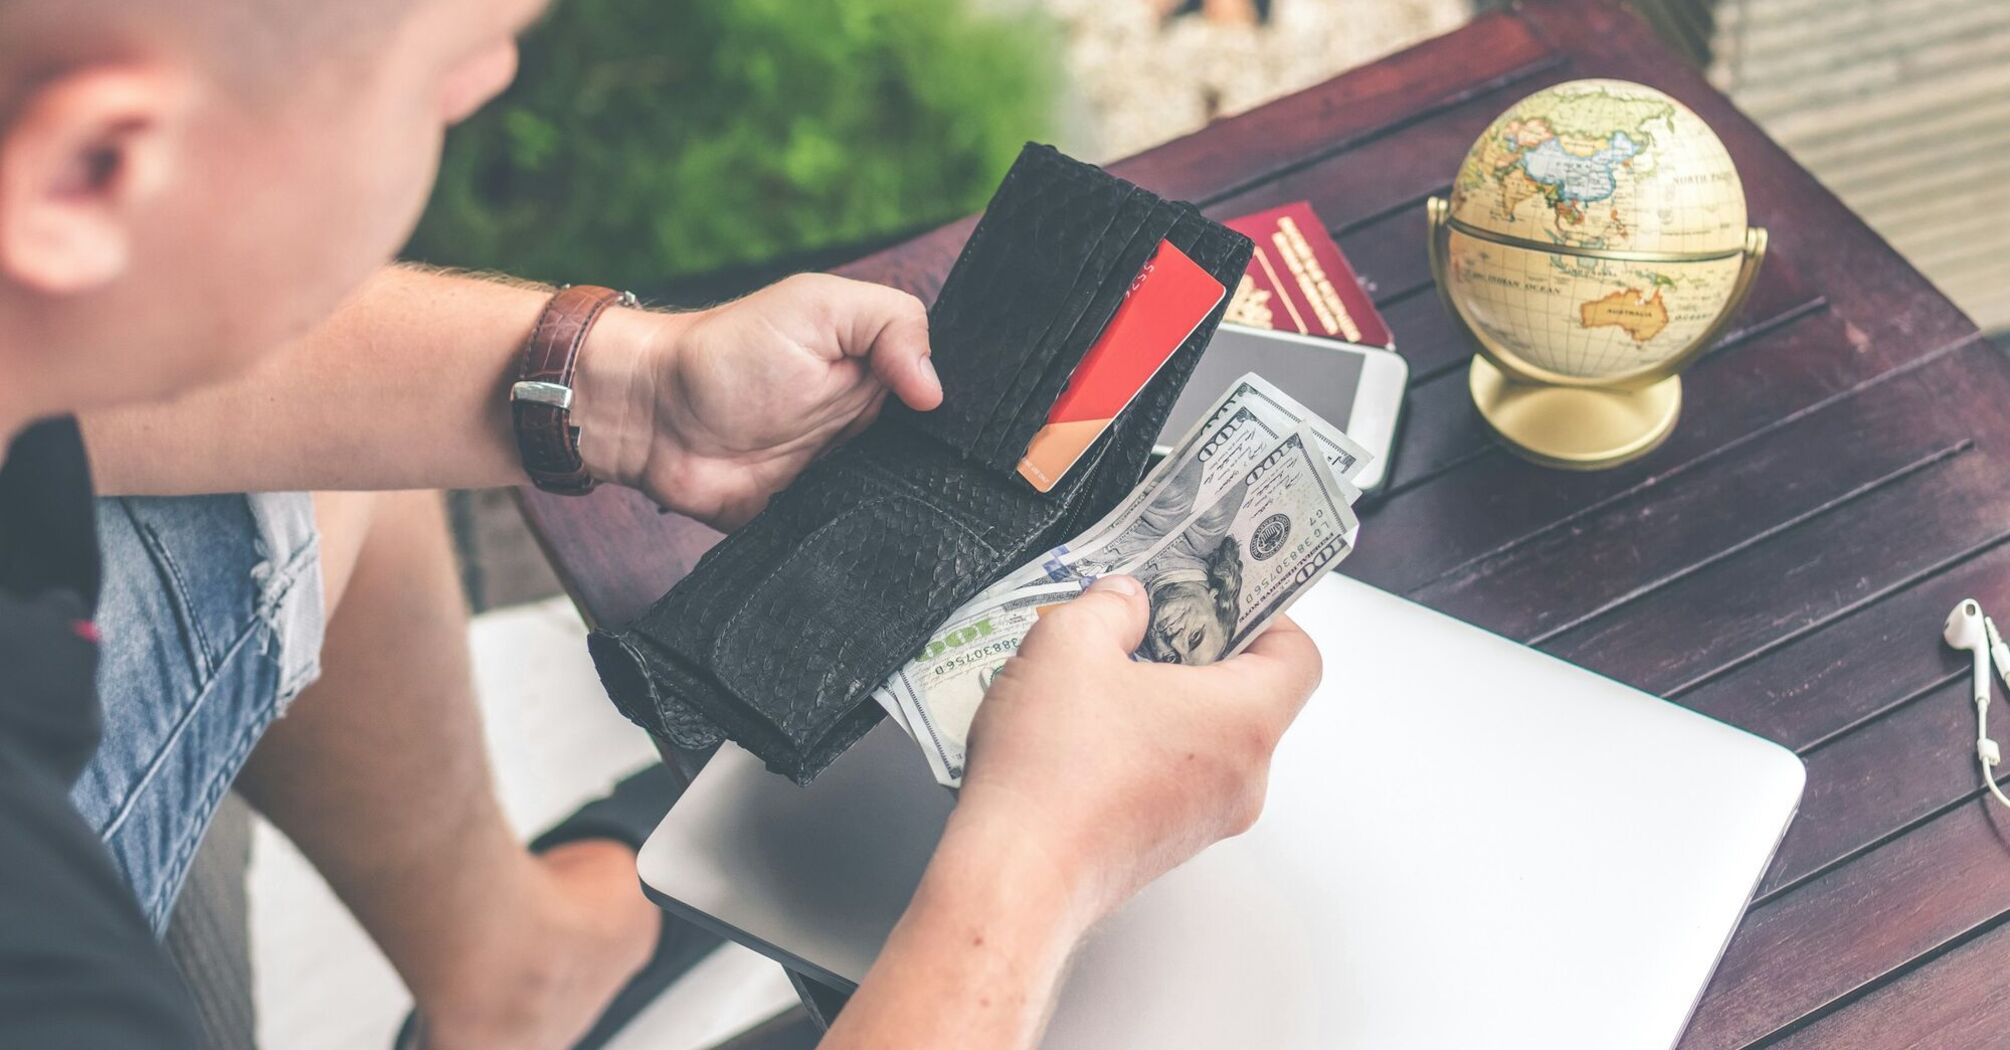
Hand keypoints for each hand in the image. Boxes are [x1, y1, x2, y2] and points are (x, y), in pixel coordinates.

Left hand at [573, 273, 941, 528]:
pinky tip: (883, 538)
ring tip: (925, 509)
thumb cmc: (728, 351)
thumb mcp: (818, 306)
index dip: (963, 412)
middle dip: (947, 468)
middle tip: (951, 474)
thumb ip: (890, 324)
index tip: (976, 430)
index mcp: (880, 371)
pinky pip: (856, 538)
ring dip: (909, 505)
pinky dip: (868, 541)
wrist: (653, 416)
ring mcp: (845, 475)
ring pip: (903, 501)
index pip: (946, 396)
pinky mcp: (816, 520)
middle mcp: (871, 426)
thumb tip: (936, 391)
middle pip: (933, 456)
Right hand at [952, 575, 1321, 925]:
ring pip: (1206, 740)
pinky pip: (1173, 777)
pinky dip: (1141, 745)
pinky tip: (1081, 730)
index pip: (1298, 656)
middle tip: (1149, 623)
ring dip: (1163, 701)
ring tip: (1100, 676)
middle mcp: (1239, 778)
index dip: (1266, 614)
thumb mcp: (1069, 642)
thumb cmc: (1052, 775)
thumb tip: (1124, 600)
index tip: (1225, 594)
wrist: (1013, 877)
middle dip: (1197, 652)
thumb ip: (1109, 605)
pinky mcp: (1163, 844)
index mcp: (1242, 721)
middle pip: (1249, 696)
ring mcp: (1203, 819)